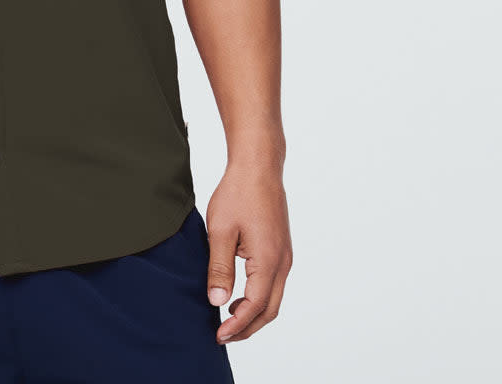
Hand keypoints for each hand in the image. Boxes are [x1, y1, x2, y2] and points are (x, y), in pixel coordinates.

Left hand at [204, 166, 291, 343]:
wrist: (258, 166)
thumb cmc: (237, 193)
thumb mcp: (220, 231)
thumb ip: (219, 268)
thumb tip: (217, 302)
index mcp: (268, 261)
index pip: (255, 306)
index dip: (237, 325)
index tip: (218, 335)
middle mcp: (282, 262)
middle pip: (269, 309)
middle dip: (248, 327)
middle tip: (223, 335)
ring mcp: (284, 255)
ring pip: (273, 297)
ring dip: (254, 313)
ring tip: (228, 318)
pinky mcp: (281, 248)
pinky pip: (273, 283)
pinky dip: (259, 297)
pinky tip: (239, 294)